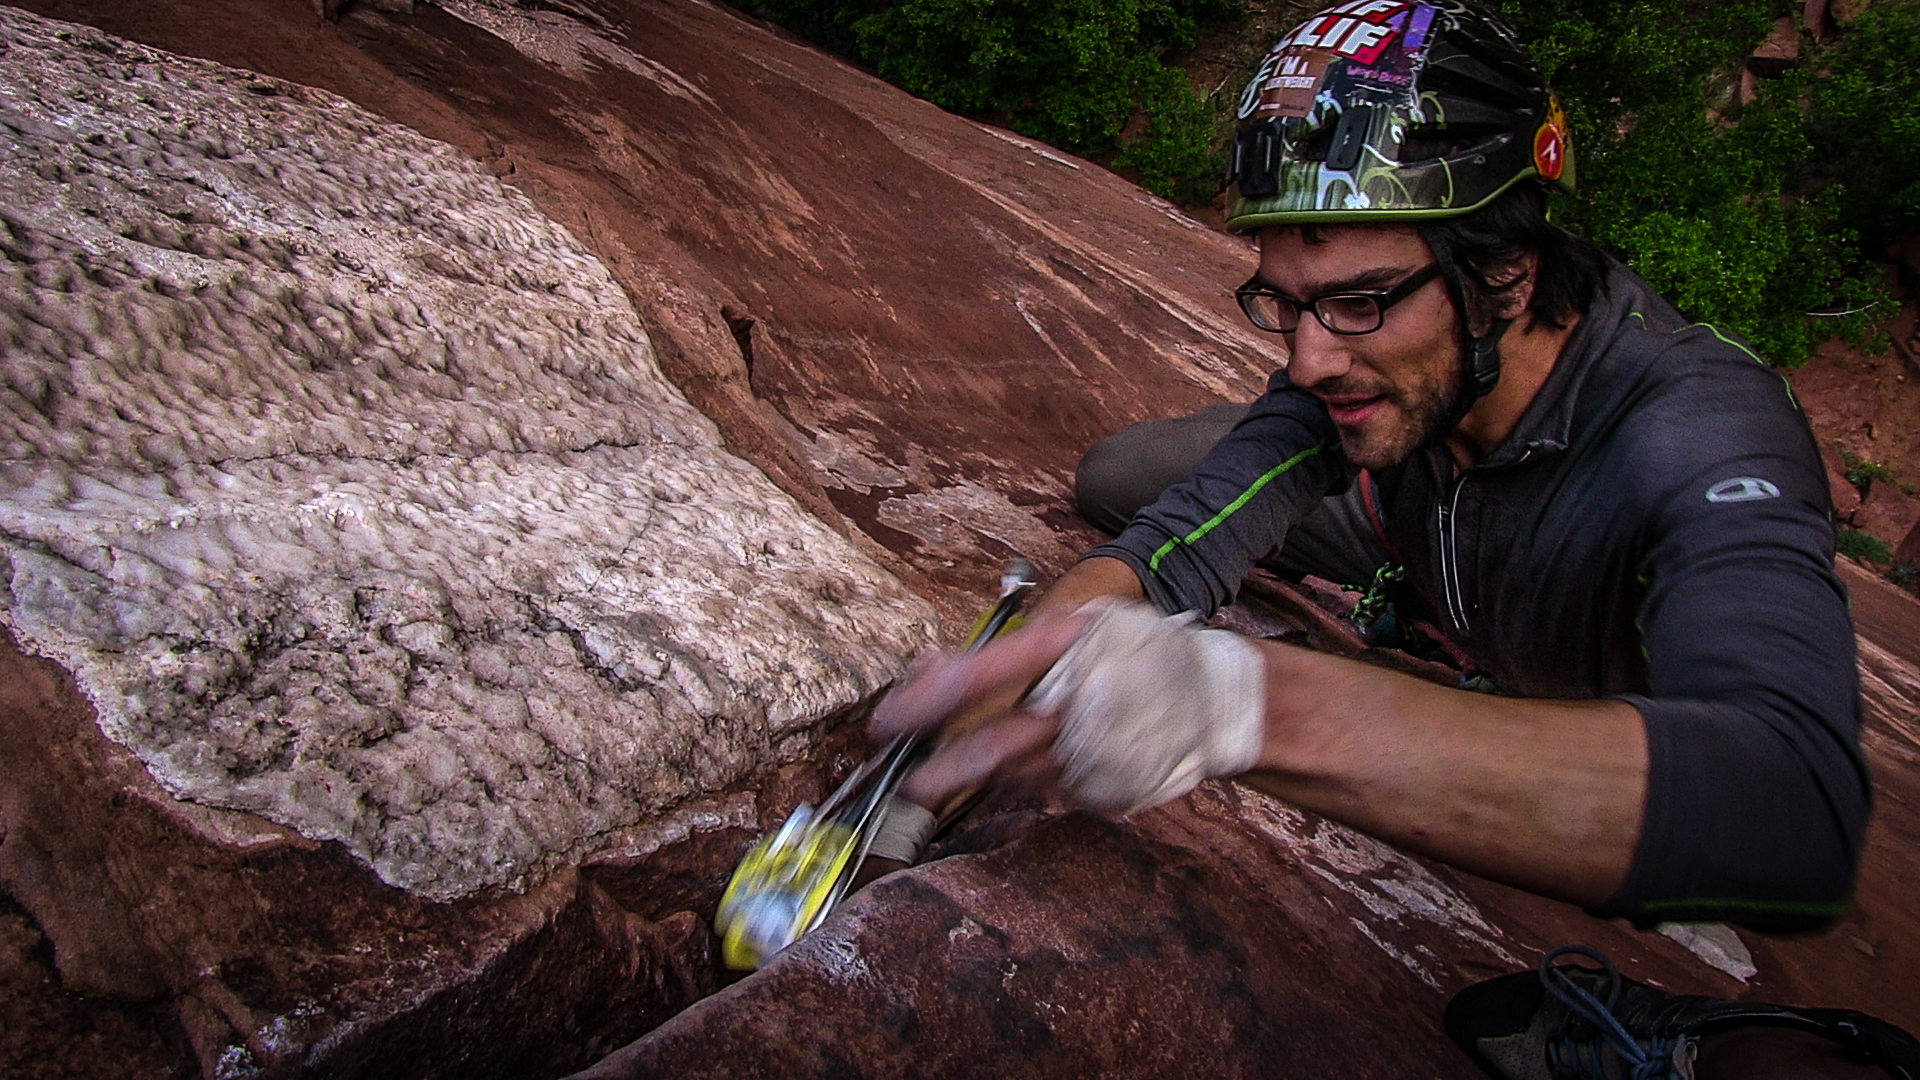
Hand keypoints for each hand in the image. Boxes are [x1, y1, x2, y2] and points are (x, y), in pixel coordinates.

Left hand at [875, 602, 1267, 814]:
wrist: (1218, 703)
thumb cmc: (1142, 655)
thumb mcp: (1083, 626)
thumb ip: (1014, 646)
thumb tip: (936, 667)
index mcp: (1064, 654)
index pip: (975, 678)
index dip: (924, 700)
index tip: (888, 719)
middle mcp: (1071, 710)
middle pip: (985, 747)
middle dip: (936, 769)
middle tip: (905, 779)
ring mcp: (1087, 759)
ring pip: (1007, 776)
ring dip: (966, 782)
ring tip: (931, 785)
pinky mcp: (1098, 792)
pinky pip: (1040, 792)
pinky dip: (1015, 786)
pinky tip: (1007, 777)